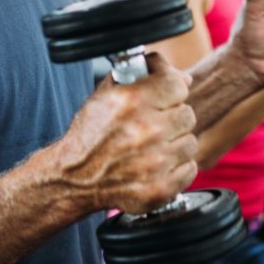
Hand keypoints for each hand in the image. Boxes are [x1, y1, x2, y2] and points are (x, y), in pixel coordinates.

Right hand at [55, 53, 197, 214]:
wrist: (74, 178)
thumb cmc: (90, 135)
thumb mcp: (107, 94)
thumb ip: (144, 76)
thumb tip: (185, 79)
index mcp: (132, 102)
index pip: (178, 85)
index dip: (172, 89)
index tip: (164, 96)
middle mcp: (146, 130)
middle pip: (187, 114)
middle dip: (172, 117)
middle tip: (154, 125)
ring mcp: (154, 162)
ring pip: (189, 142)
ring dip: (175, 143)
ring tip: (153, 147)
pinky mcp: (160, 187)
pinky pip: (189, 168)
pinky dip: (176, 167)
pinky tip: (157, 165)